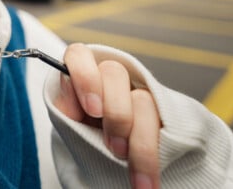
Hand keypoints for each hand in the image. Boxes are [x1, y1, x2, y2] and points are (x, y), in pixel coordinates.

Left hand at [54, 43, 161, 188]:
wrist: (107, 160)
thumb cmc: (82, 135)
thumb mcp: (69, 122)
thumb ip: (66, 105)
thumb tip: (68, 92)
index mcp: (82, 74)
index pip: (78, 55)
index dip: (86, 77)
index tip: (92, 110)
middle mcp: (110, 77)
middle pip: (114, 73)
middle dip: (116, 114)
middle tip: (113, 147)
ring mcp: (138, 93)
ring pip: (143, 100)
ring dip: (138, 140)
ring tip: (130, 170)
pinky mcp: (160, 113)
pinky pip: (165, 124)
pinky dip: (155, 156)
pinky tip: (149, 180)